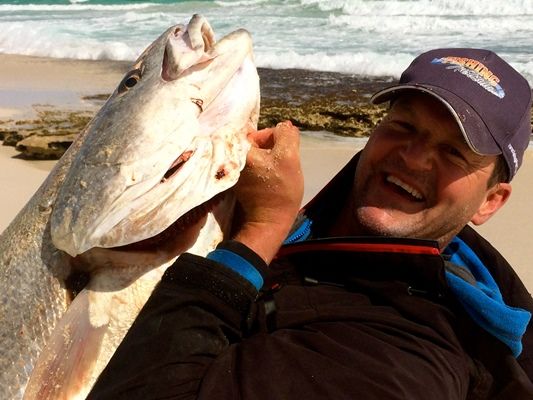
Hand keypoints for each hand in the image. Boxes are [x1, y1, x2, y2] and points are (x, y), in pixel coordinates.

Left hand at [233, 121, 302, 263]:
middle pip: (254, 141)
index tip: (281, 146)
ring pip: (255, 154)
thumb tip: (283, 127)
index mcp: (240, 150)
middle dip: (270, 146)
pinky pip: (253, 166)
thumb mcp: (289, 157)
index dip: (271, 135)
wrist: (269, 221)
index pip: (255, 129)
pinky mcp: (239, 182)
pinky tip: (272, 178)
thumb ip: (286, 135)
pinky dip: (263, 168)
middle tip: (282, 161)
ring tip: (278, 171)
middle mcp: (231, 158)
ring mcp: (234, 171)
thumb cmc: (279, 190)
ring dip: (269, 158)